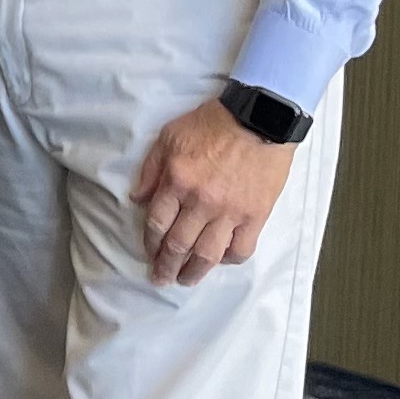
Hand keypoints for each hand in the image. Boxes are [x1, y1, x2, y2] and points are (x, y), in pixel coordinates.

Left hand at [129, 97, 297, 285]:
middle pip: (178, 245)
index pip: (156, 224)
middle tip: (161, 279)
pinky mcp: (256, 215)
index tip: (149, 253)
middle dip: (166, 266)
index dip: (150, 243)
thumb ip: (151, 170)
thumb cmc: (213, 123)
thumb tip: (138, 200)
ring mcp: (230, 212)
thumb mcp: (169, 137)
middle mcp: (201, 202)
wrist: (261, 118)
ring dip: (194, 272)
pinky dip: (230, 260)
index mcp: (177, 182)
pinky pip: (242, 248)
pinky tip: (221, 261)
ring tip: (187, 280)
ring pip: (208, 254)